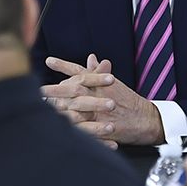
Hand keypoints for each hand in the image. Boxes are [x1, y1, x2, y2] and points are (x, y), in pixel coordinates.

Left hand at [41, 55, 164, 147]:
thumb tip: (91, 58)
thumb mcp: (114, 84)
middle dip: (54, 88)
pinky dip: (71, 127)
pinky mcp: (101, 126)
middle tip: (39, 89)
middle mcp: (98, 93)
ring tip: (43, 109)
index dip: (63, 65)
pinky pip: (83, 127)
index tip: (48, 61)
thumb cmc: (129, 101)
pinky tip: (59, 127)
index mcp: (100, 82)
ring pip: (74, 107)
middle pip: (72, 88)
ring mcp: (99, 110)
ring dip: (58, 108)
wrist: (146, 119)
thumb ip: (99, 72)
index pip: (79, 70)